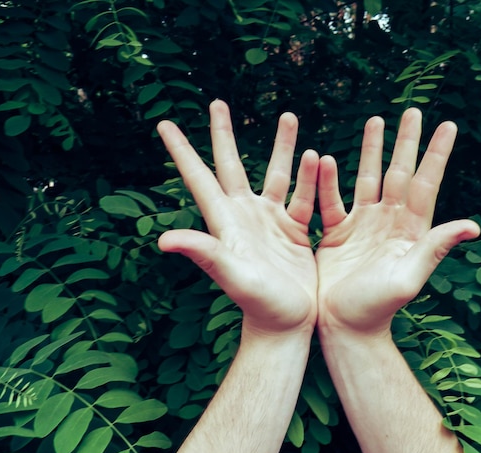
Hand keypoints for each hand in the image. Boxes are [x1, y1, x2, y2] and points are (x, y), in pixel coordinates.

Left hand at [157, 100, 318, 334]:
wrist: (287, 323)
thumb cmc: (259, 303)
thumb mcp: (232, 275)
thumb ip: (204, 253)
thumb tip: (162, 241)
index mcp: (225, 221)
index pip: (200, 177)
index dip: (183, 150)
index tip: (166, 123)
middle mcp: (244, 215)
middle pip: (231, 165)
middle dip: (223, 134)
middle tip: (217, 102)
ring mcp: (269, 221)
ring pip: (275, 173)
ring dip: (282, 146)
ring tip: (289, 116)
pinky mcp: (293, 229)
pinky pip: (302, 194)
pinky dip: (311, 176)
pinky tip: (319, 157)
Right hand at [316, 108, 479, 335]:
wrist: (344, 326)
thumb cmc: (378, 308)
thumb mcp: (409, 278)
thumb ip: (435, 248)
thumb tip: (474, 225)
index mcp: (410, 230)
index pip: (427, 183)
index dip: (436, 154)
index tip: (448, 125)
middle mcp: (389, 222)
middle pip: (399, 172)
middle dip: (405, 142)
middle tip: (412, 111)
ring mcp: (363, 225)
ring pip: (366, 178)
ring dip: (370, 150)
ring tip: (374, 121)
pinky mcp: (338, 232)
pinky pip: (332, 199)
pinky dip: (327, 179)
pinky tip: (323, 158)